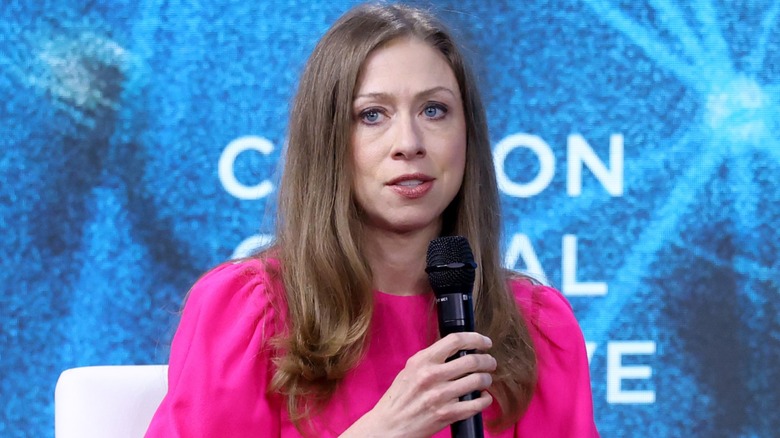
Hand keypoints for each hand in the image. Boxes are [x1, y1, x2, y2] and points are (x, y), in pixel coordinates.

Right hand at [341, 332, 495, 437]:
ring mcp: (440, 396)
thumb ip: (431, 359)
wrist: (389, 426)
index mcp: (422, 361)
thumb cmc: (399, 399)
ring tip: (485, 380)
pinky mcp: (447, 414)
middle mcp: (431, 376)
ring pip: (477, 381)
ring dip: (487, 379)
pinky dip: (484, 399)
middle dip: (487, 360)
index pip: (455, 340)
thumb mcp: (410, 370)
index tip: (485, 342)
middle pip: (472, 360)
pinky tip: (483, 397)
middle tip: (490, 362)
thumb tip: (457, 350)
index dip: (475, 338)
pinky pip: (476, 404)